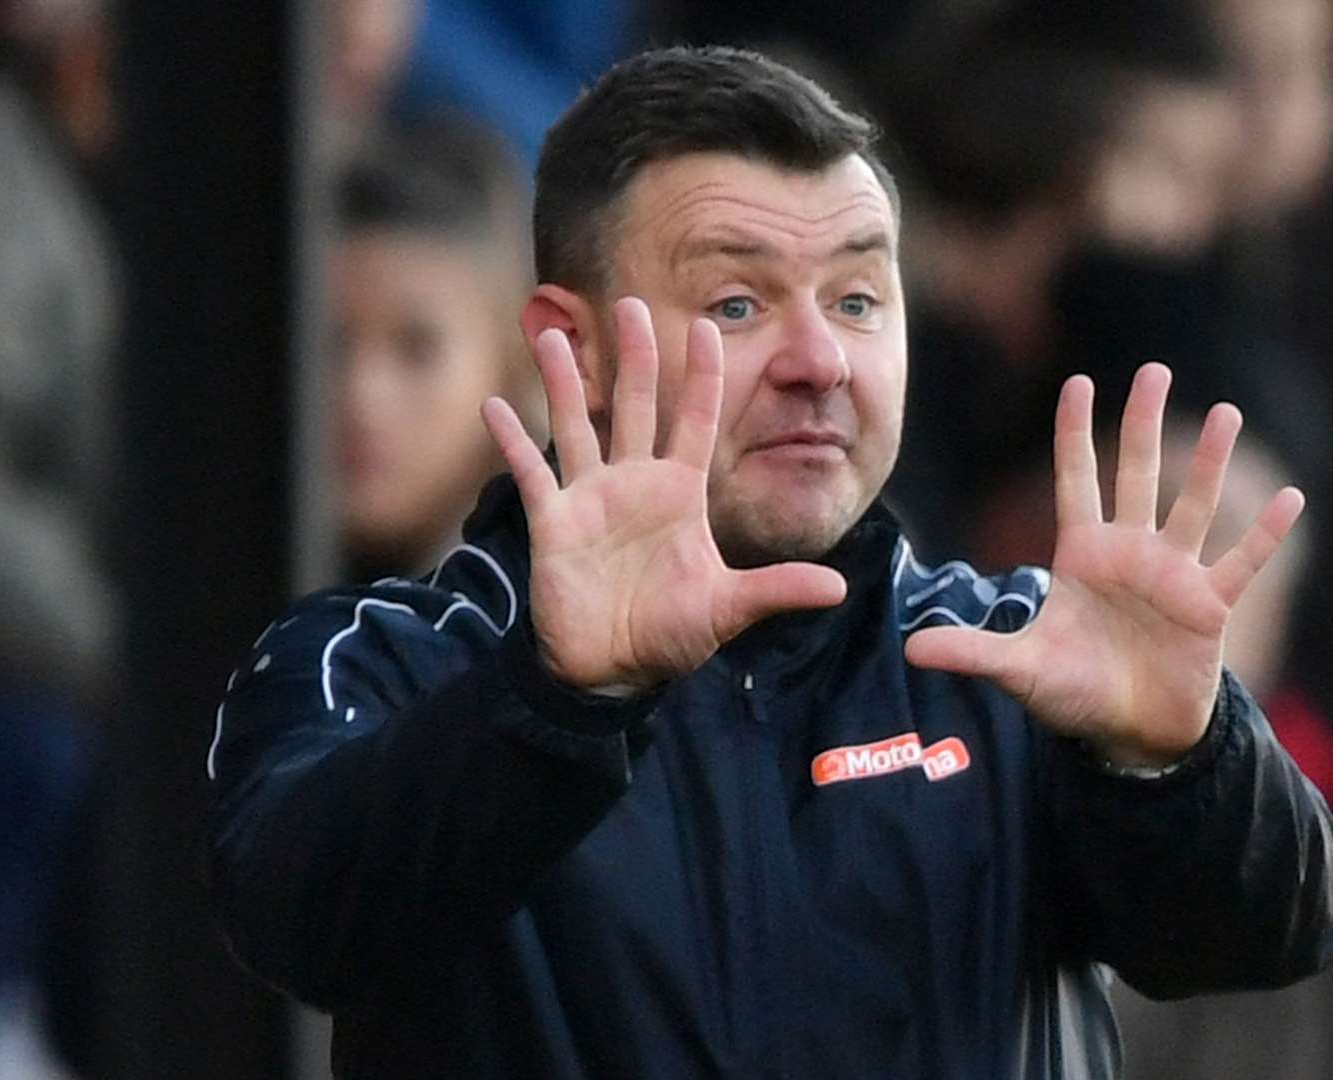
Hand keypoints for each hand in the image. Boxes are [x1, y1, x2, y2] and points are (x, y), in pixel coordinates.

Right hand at [481, 297, 846, 692]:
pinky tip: (493, 406)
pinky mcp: (553, 522)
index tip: (708, 325)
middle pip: (635, 406)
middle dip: (634, 356)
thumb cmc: (670, 635)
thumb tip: (840, 590)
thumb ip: (776, 589)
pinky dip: (511, 441)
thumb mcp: (728, 608)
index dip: (701, 375)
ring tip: (551, 334)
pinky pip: (529, 472)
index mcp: (680, 494)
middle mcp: (635, 484)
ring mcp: (590, 499)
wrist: (612, 673)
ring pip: (576, 425)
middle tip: (629, 302)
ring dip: (562, 382)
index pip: (694, 421)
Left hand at [903, 364, 1303, 766]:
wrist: (1130, 734)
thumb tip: (911, 649)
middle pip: (1137, 474)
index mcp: (1083, 555)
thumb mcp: (1020, 670)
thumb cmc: (1073, 693)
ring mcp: (1173, 574)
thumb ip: (973, 652)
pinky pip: (1241, 561)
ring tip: (1225, 412)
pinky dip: (1264, 533)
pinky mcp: (1208, 605)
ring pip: (1193, 505)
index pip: (1076, 481)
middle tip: (1155, 369)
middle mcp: (1130, 552)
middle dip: (1143, 423)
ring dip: (1209, 461)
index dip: (1075, 434)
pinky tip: (1289, 496)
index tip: (1078, 382)